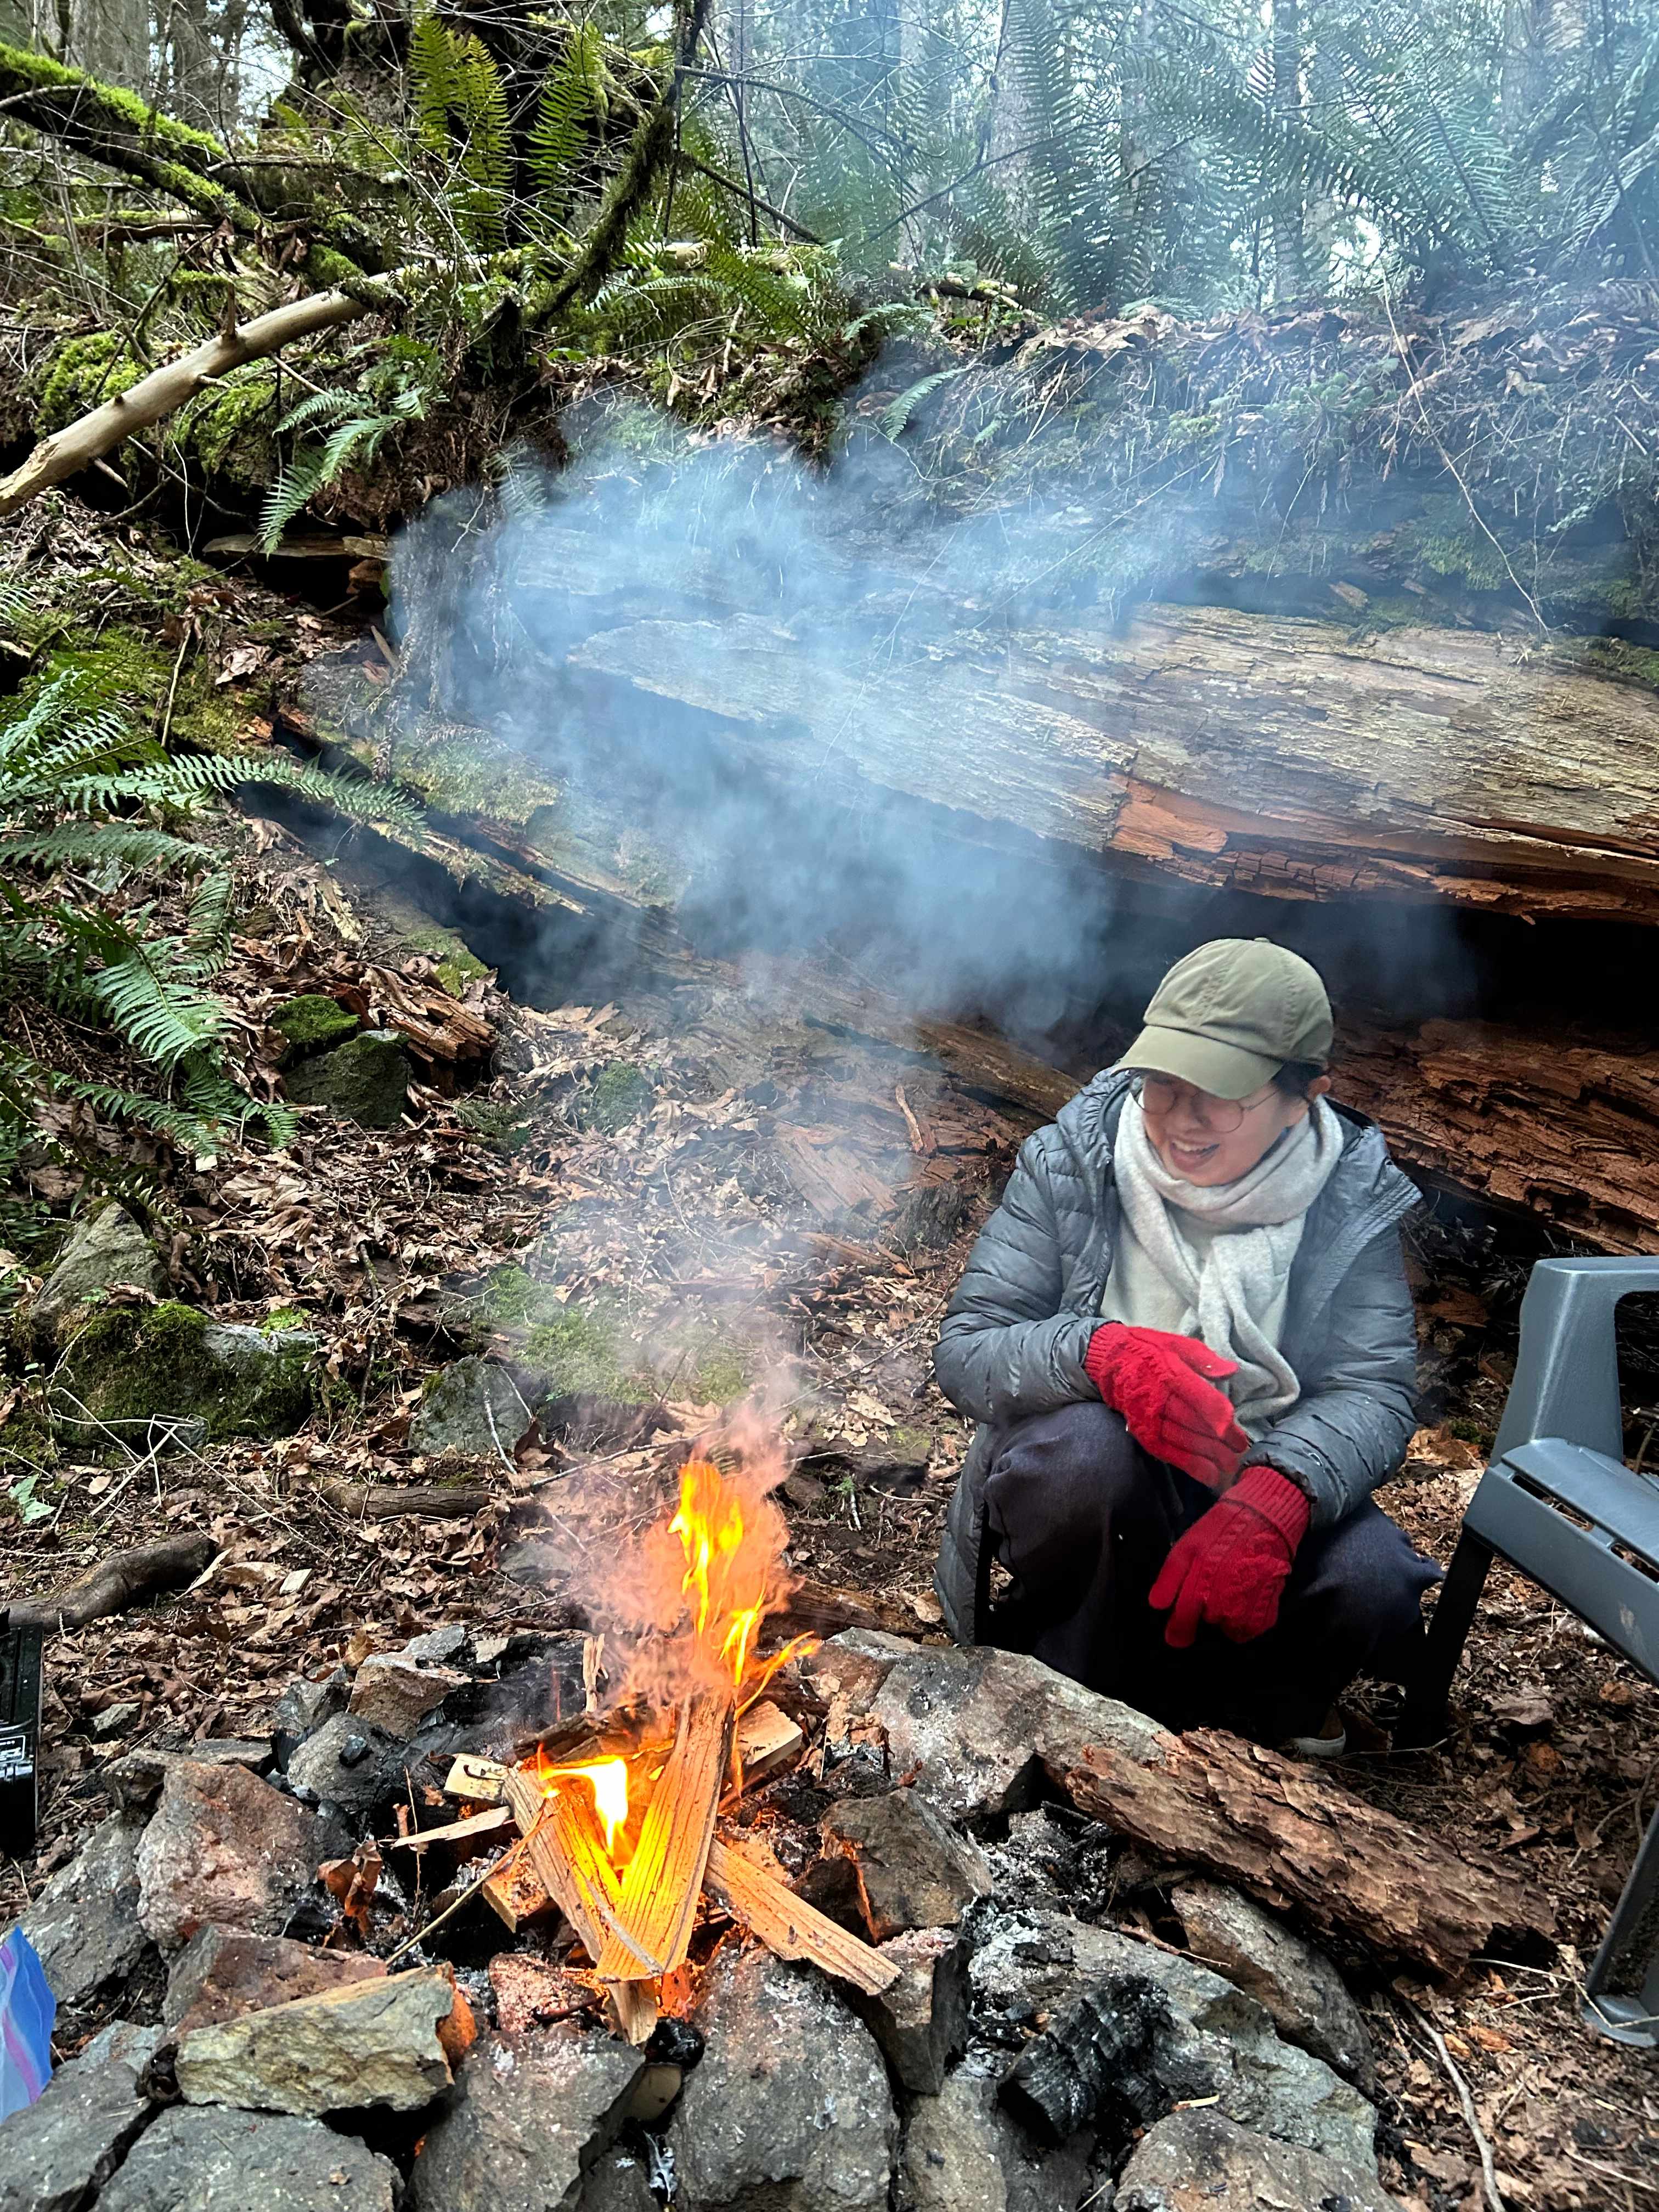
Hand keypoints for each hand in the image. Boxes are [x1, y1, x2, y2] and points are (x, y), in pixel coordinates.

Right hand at [1083, 1324, 1247, 1487]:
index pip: (1197, 1396)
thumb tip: (1232, 1371)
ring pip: (1183, 1440)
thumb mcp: (1177, 1344)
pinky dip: (1188, 1465)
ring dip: (1208, 1455)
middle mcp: (1158, 1398)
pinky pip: (1167, 1452)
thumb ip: (1205, 1359)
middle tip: (1241, 1449)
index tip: (1234, 1425)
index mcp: (1169, 1372)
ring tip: (1230, 1465)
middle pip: (1193, 1422)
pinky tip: (1208, 1475)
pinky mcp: (1143, 1432)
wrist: (1110, 1362)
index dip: (1217, 1413)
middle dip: (1220, 1439)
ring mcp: (1148, 1418)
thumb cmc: (1149, 1350)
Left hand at [1148, 1466, 1309, 1646]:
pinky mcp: (1266, 1615)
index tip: (1175, 1636)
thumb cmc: (1221, 1531)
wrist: (1263, 1521)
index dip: (1177, 1631)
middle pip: (1206, 1623)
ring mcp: (1246, 1612)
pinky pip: (1248, 1629)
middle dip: (1206, 1608)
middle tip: (1214, 1584)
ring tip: (1231, 1586)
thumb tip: (1156, 1605)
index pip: (1182, 1623)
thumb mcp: (1186, 1547)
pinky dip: (1246, 1618)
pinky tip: (1245, 1594)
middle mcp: (1223, 1605)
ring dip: (1226, 1614)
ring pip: (1227, 1627)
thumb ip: (1170, 1578)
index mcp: (1200, 1588)